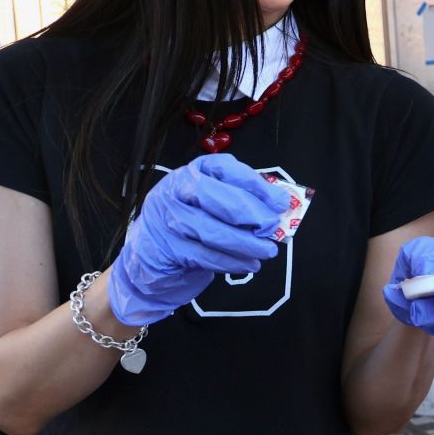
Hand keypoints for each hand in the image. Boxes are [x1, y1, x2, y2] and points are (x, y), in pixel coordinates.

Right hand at [110, 154, 289, 325]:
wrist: (153, 254)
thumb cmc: (192, 223)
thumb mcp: (213, 203)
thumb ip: (242, 200)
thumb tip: (281, 206)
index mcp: (192, 173)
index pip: (225, 170)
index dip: (255, 185)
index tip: (280, 202)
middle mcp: (175, 191)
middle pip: (215, 198)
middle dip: (251, 214)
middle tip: (273, 228)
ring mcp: (167, 220)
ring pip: (210, 230)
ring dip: (245, 243)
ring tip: (267, 251)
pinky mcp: (167, 249)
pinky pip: (204, 256)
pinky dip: (231, 262)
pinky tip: (249, 264)